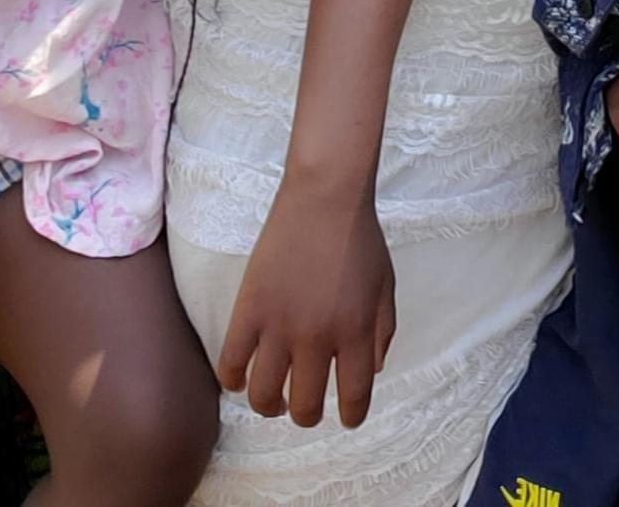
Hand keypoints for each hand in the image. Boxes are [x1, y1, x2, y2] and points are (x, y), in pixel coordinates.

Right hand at [217, 180, 397, 427]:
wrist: (325, 198)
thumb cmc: (361, 241)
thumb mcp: (387, 289)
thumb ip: (382, 334)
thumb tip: (371, 373)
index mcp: (356, 333)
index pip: (355, 396)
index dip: (353, 416)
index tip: (348, 419)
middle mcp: (317, 338)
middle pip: (306, 406)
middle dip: (307, 415)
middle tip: (305, 408)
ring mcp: (278, 326)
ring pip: (263, 395)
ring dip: (269, 406)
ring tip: (274, 400)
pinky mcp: (248, 310)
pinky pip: (231, 363)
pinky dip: (233, 380)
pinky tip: (241, 378)